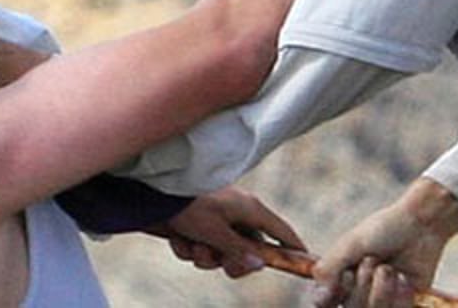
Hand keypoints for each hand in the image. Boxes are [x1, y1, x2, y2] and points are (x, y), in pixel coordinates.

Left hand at [159, 186, 304, 278]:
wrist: (150, 192)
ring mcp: (217, 218)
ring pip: (221, 252)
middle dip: (230, 261)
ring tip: (192, 245)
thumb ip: (238, 250)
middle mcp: (236, 214)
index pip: (282, 231)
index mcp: (249, 209)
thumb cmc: (187, 206)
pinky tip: (178, 238)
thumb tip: (259, 264)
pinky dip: (189, 247)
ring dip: (205, 256)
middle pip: (248, 250)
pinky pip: (201, 247)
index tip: (308, 262)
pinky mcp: (198, 223)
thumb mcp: (215, 232)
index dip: (293, 248)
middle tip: (220, 263)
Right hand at [311, 178, 457, 306]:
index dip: (337, 292)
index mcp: (341, 275)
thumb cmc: (383, 230)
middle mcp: (359, 289)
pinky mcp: (405, 303)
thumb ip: (329, 269)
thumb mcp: (350, 245)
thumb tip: (316, 299)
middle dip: (362, 284)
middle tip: (372, 261)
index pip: (327, 301)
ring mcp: (382, 298)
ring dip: (381, 289)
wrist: (421, 227)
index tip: (346, 275)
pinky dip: (400, 295)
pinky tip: (403, 278)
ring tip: (389, 269)